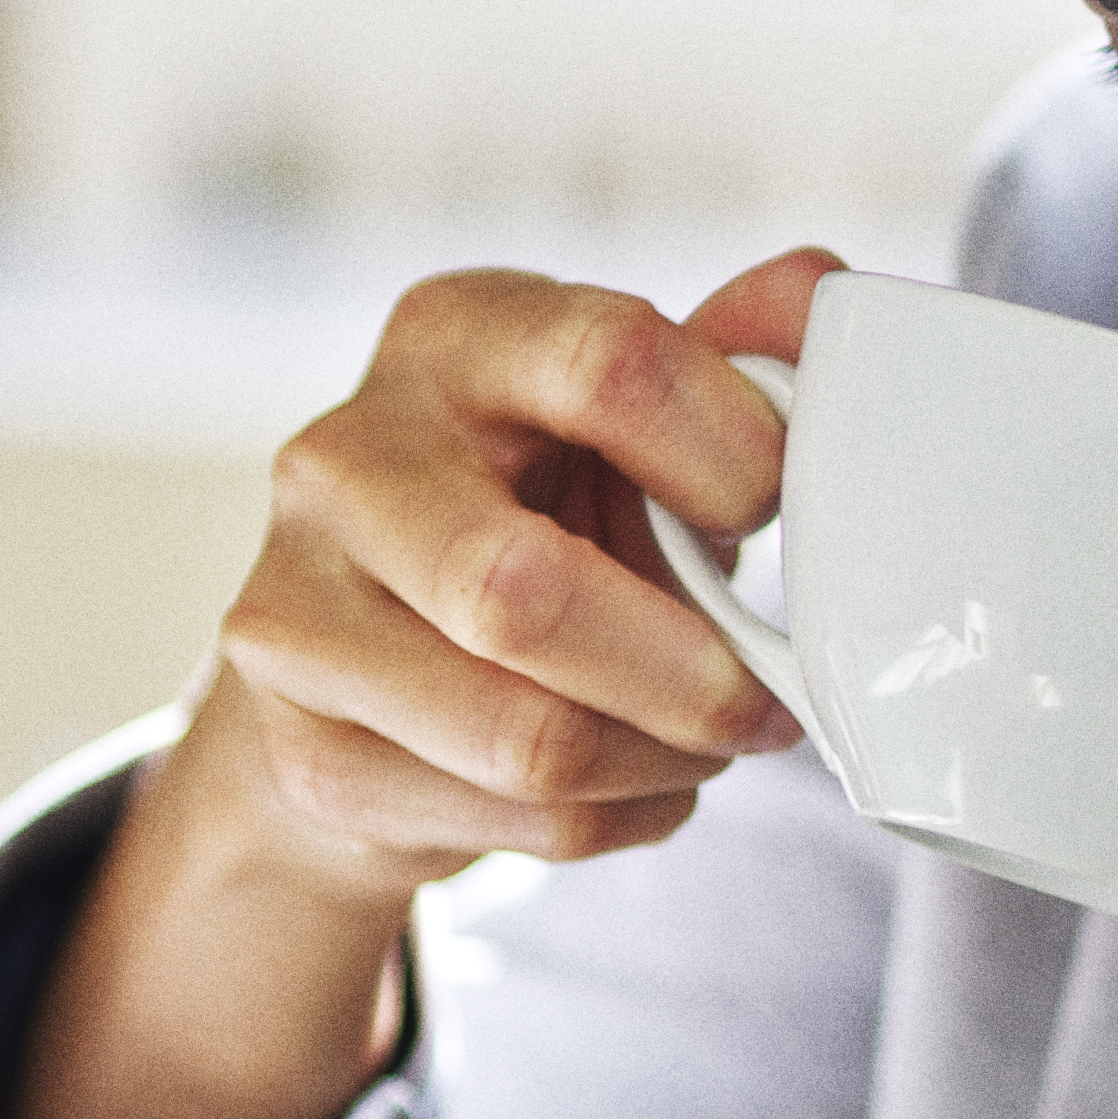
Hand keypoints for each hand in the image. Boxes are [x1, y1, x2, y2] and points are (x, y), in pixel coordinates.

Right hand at [0, 249, 835, 1118]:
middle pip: (520, 593)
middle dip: (688, 675)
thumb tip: (821, 295)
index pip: (606, 364)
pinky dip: (618, 815)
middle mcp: (343, 459)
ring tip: (708, 739)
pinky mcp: (305, 754)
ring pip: (524, 739)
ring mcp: (296, 610)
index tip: (778, 507)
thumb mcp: (631, 417)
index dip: (728, 451)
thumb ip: (734, 352)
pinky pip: (515, 822)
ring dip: (662, 759)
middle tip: (766, 699)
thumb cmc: (540, 507)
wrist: (365, 654)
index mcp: (450, 337)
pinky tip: (631, 778)